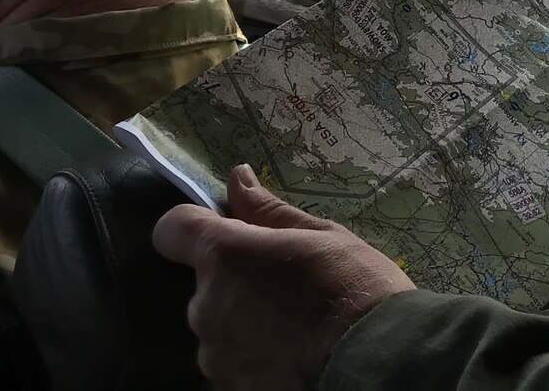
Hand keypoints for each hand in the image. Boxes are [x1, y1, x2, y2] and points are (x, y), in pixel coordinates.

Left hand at [153, 165, 415, 390]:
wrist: (375, 361)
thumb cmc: (352, 287)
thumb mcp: (320, 236)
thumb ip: (267, 211)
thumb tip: (237, 179)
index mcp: (224, 256)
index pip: (173, 229)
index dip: (194, 224)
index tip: (227, 229)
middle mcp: (206, 306)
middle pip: (205, 282)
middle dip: (236, 279)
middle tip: (287, 282)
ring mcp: (215, 355)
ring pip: (219, 325)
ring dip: (244, 320)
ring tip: (295, 324)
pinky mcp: (229, 387)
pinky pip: (232, 359)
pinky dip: (254, 354)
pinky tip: (292, 352)